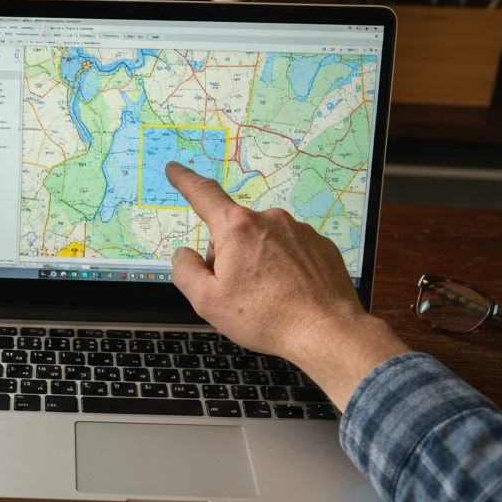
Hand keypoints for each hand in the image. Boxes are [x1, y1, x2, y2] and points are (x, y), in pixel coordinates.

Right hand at [164, 160, 407, 407]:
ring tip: (267, 298)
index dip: (184, 180)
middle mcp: (269, 219)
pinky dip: (283, 268)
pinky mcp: (320, 245)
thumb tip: (185, 254)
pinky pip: (289, 250)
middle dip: (227, 255)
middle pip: (233, 230)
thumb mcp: (207, 301)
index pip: (203, 194)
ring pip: (262, 241)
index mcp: (237, 228)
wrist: (327, 331)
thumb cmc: (265, 317)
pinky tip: (288, 294)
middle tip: (236, 292)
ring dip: (256, 262)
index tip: (175, 169)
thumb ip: (185, 271)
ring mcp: (299, 230)